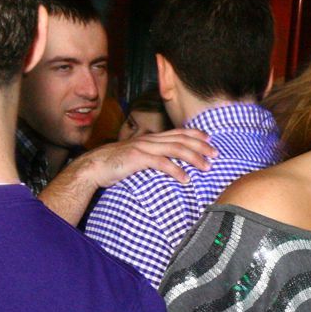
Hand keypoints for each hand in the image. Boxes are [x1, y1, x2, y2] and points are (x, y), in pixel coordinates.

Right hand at [72, 128, 215, 188]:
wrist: (94, 166)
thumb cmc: (117, 165)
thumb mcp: (139, 157)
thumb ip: (154, 157)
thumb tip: (170, 164)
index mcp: (152, 138)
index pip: (179, 132)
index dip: (196, 134)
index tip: (211, 140)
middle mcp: (150, 139)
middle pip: (182, 139)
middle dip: (202, 146)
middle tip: (216, 155)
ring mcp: (144, 147)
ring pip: (175, 149)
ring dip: (194, 158)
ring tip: (206, 167)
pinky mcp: (137, 158)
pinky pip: (161, 163)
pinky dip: (176, 171)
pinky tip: (186, 179)